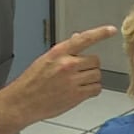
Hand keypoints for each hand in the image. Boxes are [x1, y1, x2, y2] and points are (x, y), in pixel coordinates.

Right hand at [0, 25, 117, 133]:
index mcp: (58, 53)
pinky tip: (81, 91)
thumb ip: (64, 50)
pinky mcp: (76, 96)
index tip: (111, 30)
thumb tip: (78, 38)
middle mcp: (67, 65)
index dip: (100, 33)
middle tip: (80, 72)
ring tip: (78, 83)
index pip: (84, 39)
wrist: (22, 102)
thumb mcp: (45, 60)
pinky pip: (96, 89)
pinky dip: (92, 90)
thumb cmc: (31, 82)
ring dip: (91, 79)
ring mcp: (73, 80)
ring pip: (97, 75)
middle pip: (95, 60)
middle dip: (90, 66)